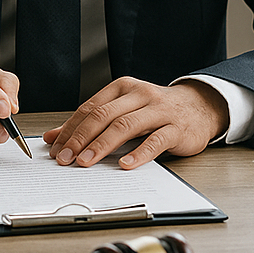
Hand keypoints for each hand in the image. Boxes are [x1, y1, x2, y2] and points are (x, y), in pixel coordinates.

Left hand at [43, 77, 228, 169]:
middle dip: (81, 137)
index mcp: (123, 88)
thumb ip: (92, 122)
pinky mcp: (176, 128)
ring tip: (86, 161)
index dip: (70, 128)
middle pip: (104, 115)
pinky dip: (139, 153)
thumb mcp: (123, 109)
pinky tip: (125, 165)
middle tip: (66, 157)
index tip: (55, 148)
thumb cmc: (156, 110)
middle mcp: (140, 95)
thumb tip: (54, 137)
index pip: (90, 108)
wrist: (200, 106)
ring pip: (126, 125)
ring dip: (102, 144)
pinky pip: (155, 140)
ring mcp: (159, 110)